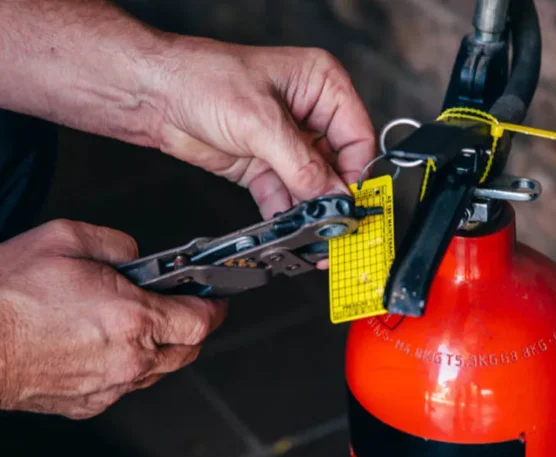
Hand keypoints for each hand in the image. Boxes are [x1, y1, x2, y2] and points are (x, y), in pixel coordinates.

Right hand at [0, 220, 226, 418]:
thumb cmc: (8, 294)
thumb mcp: (66, 240)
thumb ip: (116, 244)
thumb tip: (135, 255)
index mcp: (133, 317)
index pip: (200, 321)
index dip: (214, 308)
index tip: (215, 300)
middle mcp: (128, 357)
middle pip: (187, 350)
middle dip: (192, 328)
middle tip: (183, 308)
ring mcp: (108, 384)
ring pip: (159, 371)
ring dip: (163, 348)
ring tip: (141, 322)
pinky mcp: (87, 402)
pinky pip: (126, 385)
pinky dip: (131, 366)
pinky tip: (110, 345)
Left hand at [150, 39, 375, 218]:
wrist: (153, 96)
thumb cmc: (202, 79)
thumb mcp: (261, 122)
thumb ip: (302, 166)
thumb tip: (334, 197)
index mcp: (321, 85)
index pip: (357, 136)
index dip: (356, 172)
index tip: (350, 203)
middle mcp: (309, 112)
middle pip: (336, 165)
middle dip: (331, 197)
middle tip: (331, 225)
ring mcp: (285, 141)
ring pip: (310, 184)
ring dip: (308, 210)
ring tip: (309, 232)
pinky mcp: (263, 163)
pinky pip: (283, 194)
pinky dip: (283, 212)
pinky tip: (284, 227)